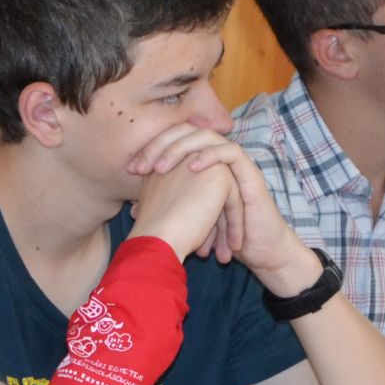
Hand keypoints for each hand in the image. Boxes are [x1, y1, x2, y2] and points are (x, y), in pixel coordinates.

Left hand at [127, 126, 314, 283]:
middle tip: (141, 167)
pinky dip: (210, 155)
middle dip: (160, 146)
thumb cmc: (220, 239)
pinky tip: (192, 167)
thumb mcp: (185, 220)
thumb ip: (167, 210)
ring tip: (161, 167)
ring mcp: (234, 163)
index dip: (149, 151)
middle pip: (186, 132)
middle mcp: (216, 158)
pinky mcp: (250, 171)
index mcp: (200, 164)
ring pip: (207, 136)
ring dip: (181, 148)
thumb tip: (134, 208)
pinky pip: (231, 152)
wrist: (254, 252)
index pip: (172, 141)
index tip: (130, 170)